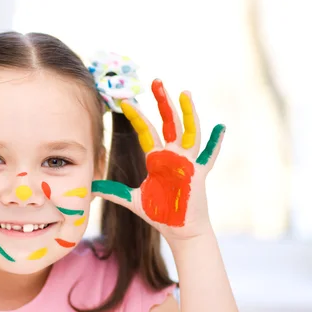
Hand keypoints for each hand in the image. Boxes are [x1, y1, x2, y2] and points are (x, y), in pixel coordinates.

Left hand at [92, 79, 224, 241]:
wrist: (178, 230)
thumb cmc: (160, 213)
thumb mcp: (132, 199)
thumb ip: (113, 191)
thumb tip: (91, 188)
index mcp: (158, 158)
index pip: (146, 131)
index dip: (137, 116)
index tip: (125, 101)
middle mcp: (173, 155)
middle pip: (168, 122)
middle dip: (161, 102)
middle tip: (155, 81)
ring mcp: (187, 162)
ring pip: (188, 131)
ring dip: (187, 113)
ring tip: (184, 92)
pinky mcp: (198, 174)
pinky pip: (209, 156)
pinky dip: (215, 143)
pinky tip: (220, 128)